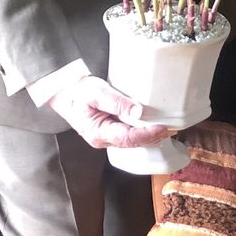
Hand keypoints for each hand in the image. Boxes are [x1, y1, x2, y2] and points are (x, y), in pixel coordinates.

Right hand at [45, 75, 171, 149]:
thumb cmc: (78, 91)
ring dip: (148, 137)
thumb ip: (117, 102)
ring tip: (165, 129)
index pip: (128, 138)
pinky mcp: (108, 131)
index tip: (163, 128)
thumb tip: (138, 111)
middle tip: (171, 129)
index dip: (147, 135)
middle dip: (151, 138)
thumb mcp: (97, 92)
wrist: (64, 92)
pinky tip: (150, 126)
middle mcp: (102, 140)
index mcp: (98, 132)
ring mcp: (105, 137)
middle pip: (132, 143)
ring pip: (130, 142)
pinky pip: (127, 136)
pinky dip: (140, 132)